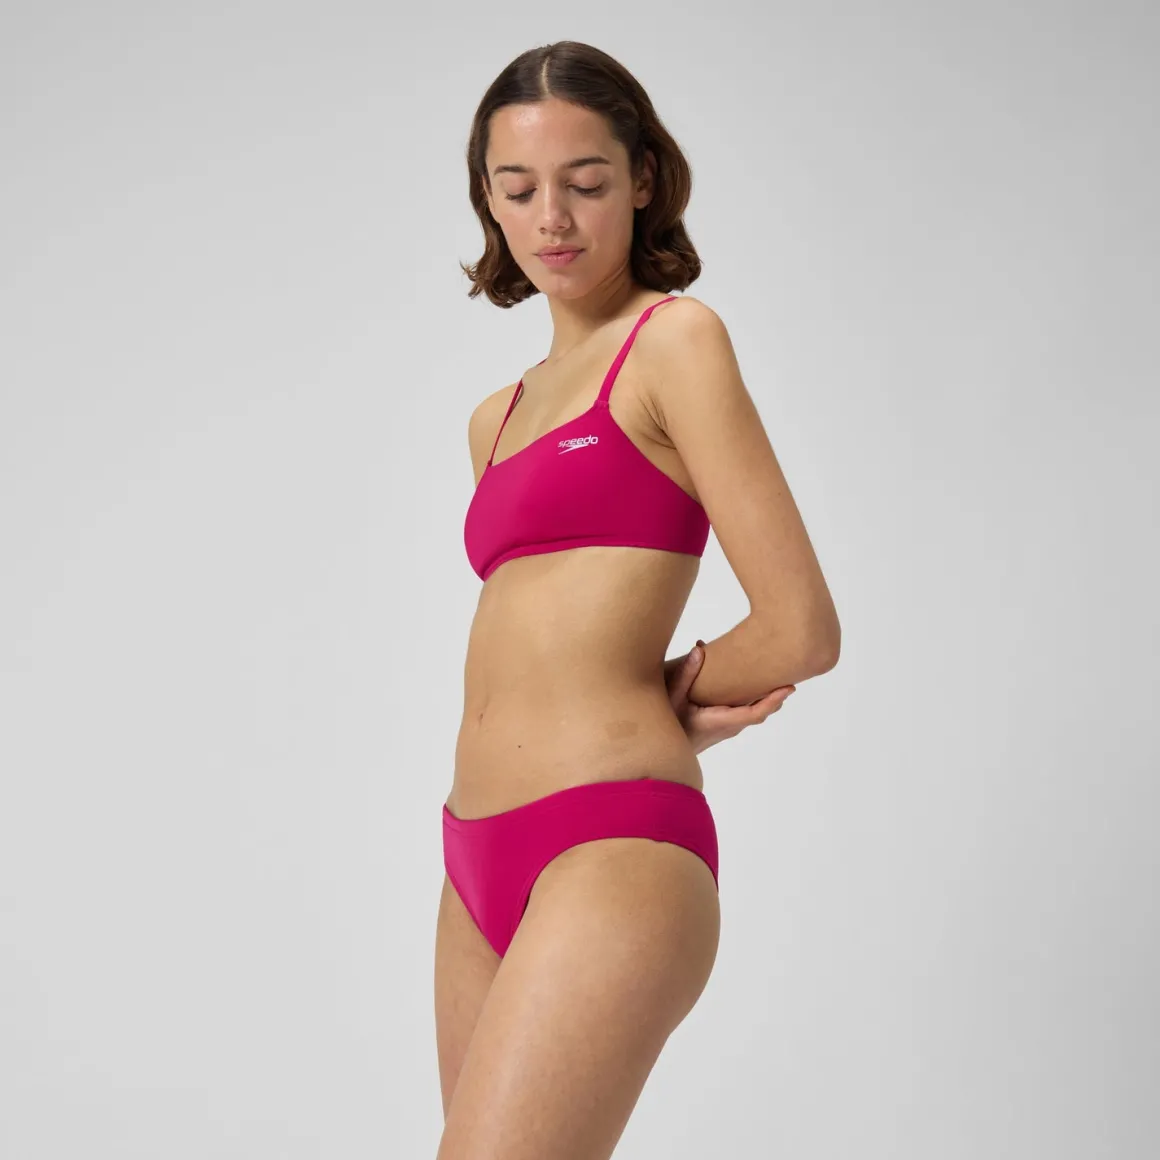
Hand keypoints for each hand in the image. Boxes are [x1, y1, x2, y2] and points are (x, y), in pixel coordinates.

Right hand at [664, 641, 795, 753]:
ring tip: (779, 678)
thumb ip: (685, 674)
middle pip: (761, 712)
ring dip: (768, 698)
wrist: (666, 750)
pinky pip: (746, 713)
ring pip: (754, 713)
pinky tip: (756, 686)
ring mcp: (728, 728)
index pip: (755, 713)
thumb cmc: (669, 726)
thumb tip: (699, 649)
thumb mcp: (673, 698)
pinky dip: (756, 700)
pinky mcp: (724, 726)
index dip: (774, 701)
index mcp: (721, 721)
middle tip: (790, 676)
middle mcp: (729, 726)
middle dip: (777, 696)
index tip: (789, 688)